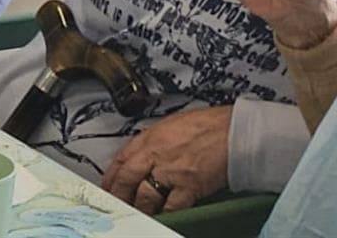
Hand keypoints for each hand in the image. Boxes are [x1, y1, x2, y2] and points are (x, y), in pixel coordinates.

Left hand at [99, 106, 231, 213]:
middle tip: (116, 205)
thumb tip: (142, 156)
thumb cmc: (210, 125)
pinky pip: (171, 205)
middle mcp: (156, 154)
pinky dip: (164, 214)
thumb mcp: (171, 126)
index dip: (111, 177)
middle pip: (126, 178)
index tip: (108, 187)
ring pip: (144, 195)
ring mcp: (171, 171)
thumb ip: (154, 142)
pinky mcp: (189, 185)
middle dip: (119, 195)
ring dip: (140, 207)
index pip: (120, 159)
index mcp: (150, 138)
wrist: (236, 130)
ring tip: (138, 214)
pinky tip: (161, 217)